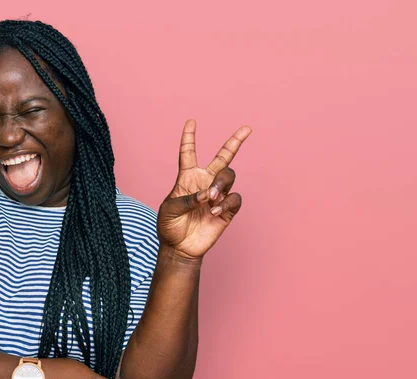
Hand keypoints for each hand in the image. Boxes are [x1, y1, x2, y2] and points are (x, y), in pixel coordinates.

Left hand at [157, 119, 251, 259]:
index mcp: (187, 177)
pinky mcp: (226, 210)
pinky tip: (214, 211)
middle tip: (247, 129)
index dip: (189, 137)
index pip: (188, 152)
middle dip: (235, 142)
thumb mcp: (170, 209)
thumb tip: (207, 194)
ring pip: (229, 176)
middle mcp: (205, 182)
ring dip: (221, 184)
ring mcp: (217, 195)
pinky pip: (234, 198)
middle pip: (223, 157)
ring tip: (211, 198)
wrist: (179, 248)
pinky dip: (225, 202)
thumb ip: (187, 199)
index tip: (191, 122)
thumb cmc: (169, 226)